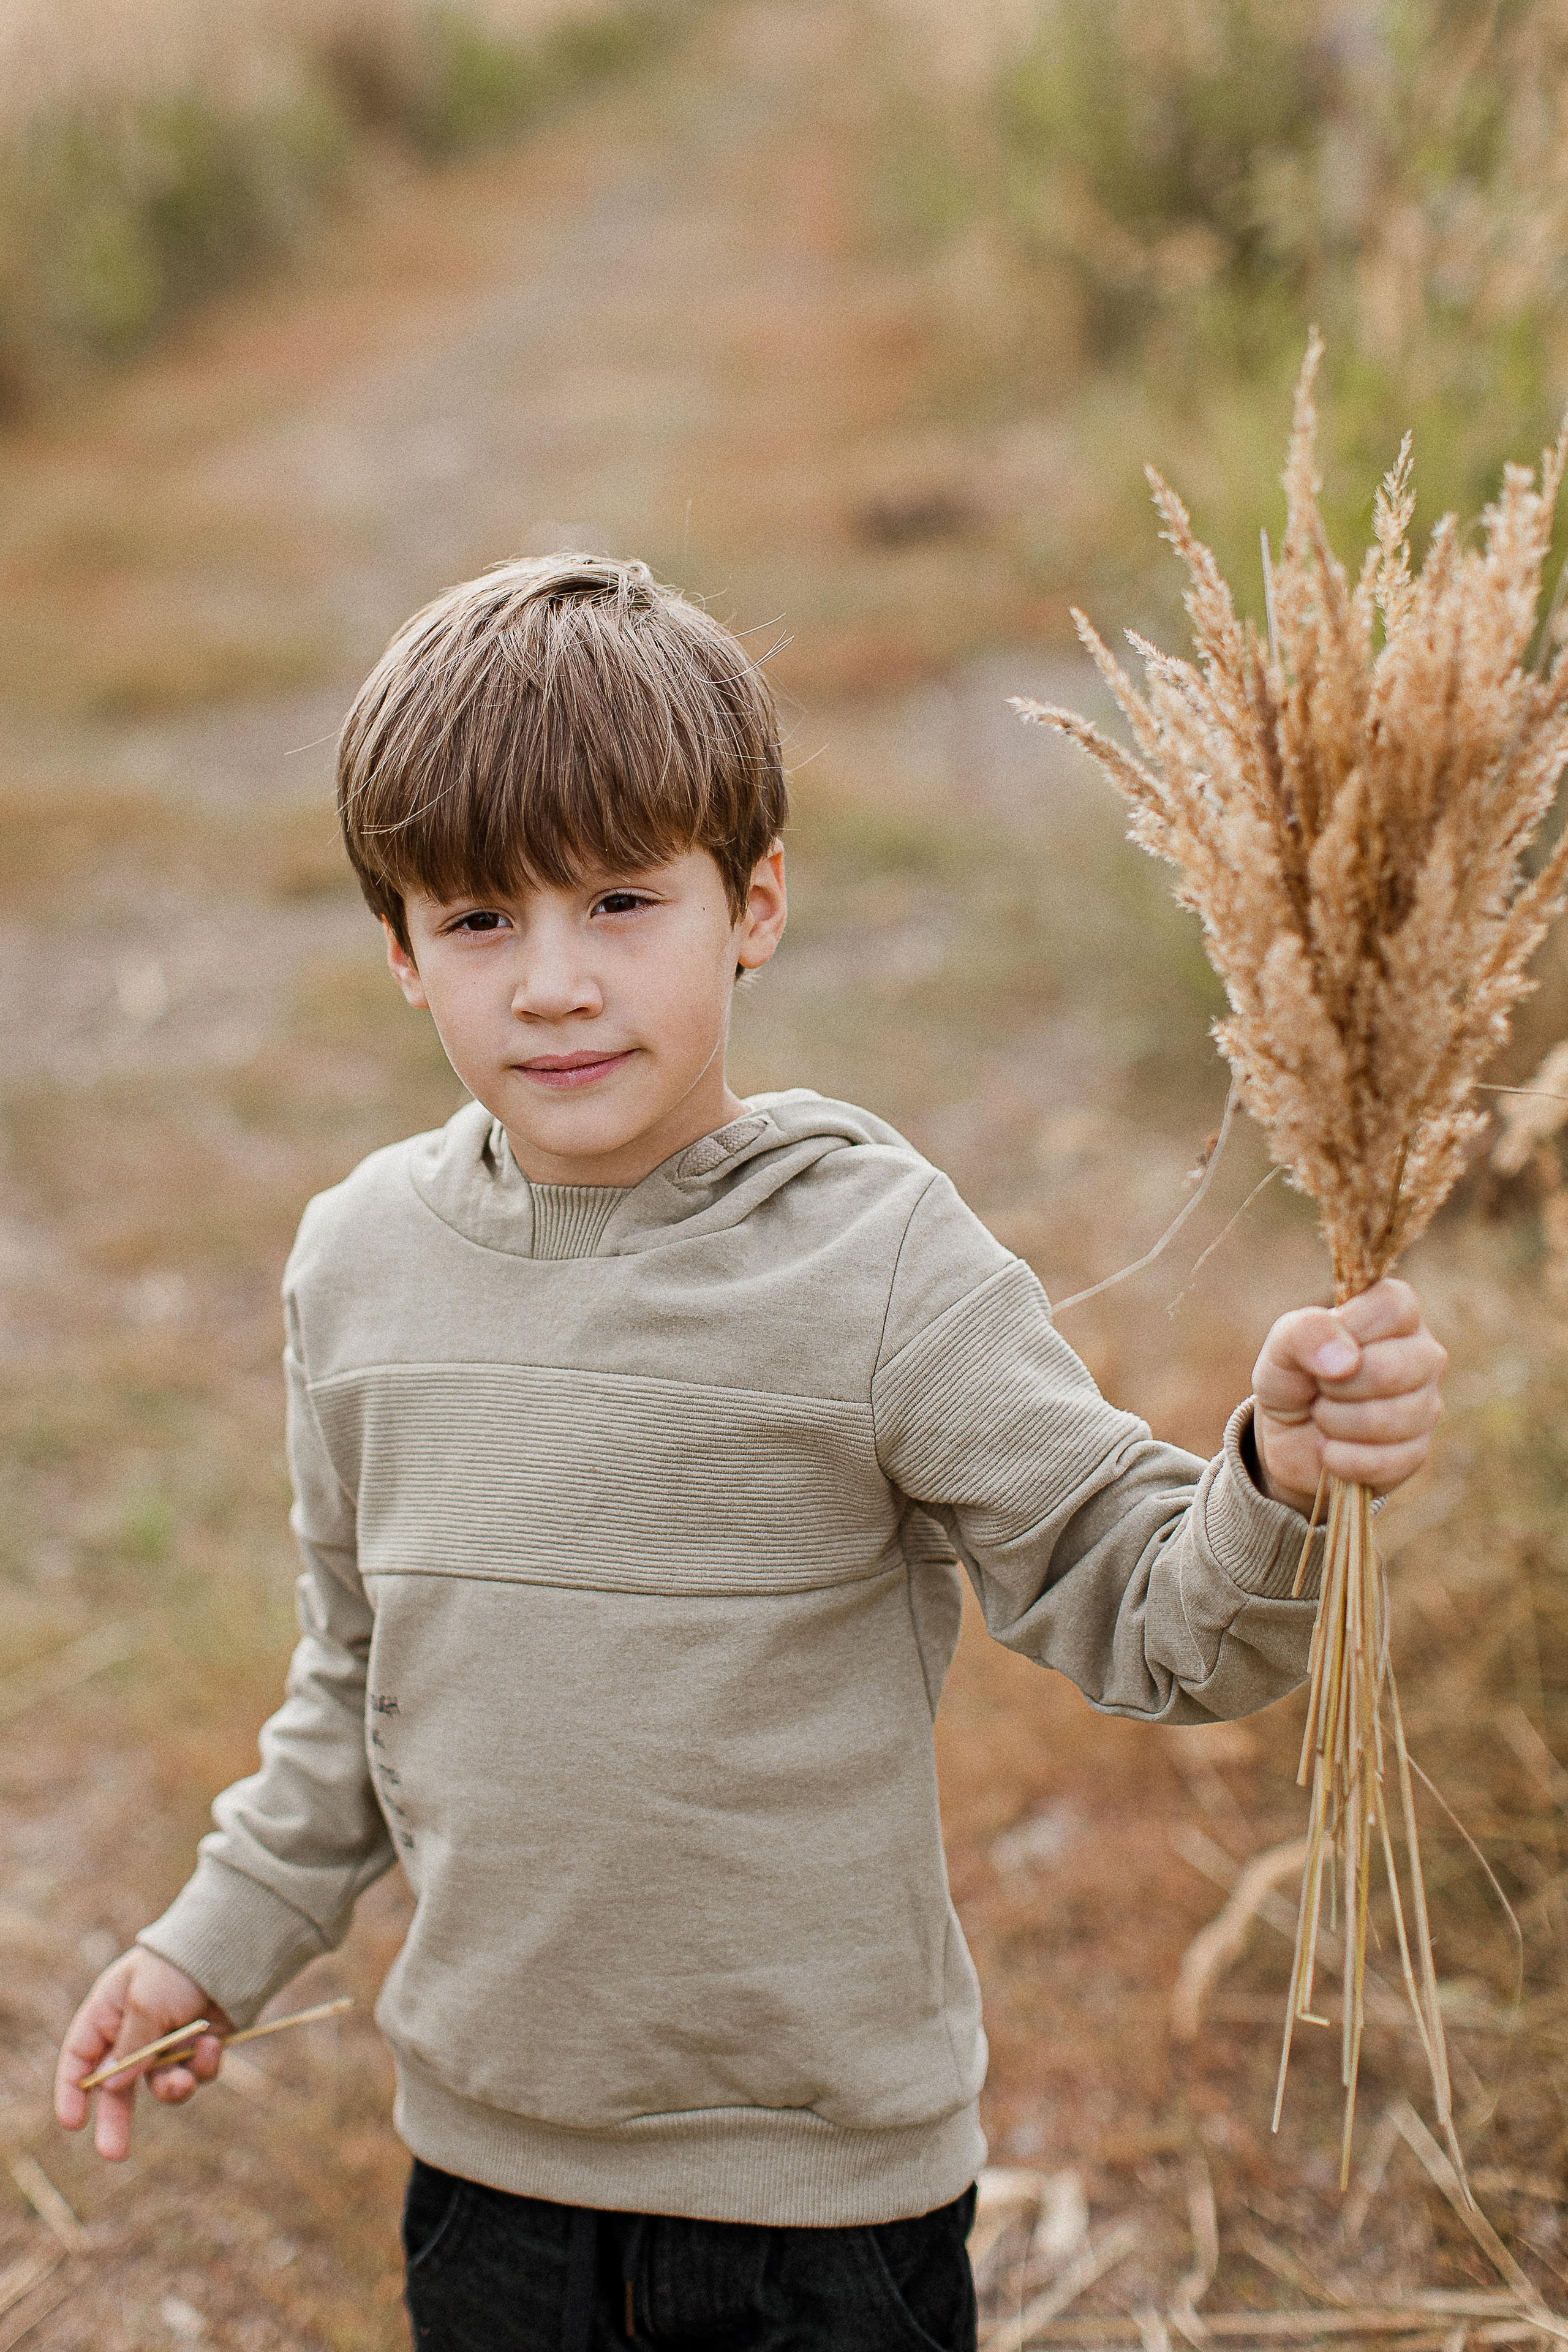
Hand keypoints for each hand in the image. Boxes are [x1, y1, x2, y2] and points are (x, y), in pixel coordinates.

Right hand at [55, 1948, 232, 2160]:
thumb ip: (128, 2048)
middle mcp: (135, 2031)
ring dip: (173, 2088)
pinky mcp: (199, 2046)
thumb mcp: (145, 2003)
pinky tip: (214, 2045)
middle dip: (117, 2120)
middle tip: (114, 2153)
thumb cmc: (178, 1967)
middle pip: (118, 2087)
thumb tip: (112, 2088)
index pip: (79, 2058)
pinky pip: (195, 2075)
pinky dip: (203, 2067)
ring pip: (161, 2087)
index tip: (73, 2123)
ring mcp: (168, 2041)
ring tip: (186, 2077)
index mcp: (109, 2012)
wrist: (233, 1948)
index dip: (72, 2091)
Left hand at [1252, 1277, 1445, 1514]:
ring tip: (1323, 1416)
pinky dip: (1340, 1458)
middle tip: (1319, 1388)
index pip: (1394, 1307)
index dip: (1351, 1329)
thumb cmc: (1292, 1377)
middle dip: (1335, 1386)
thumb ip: (1305, 1332)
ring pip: (1387, 1419)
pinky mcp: (1417, 1452)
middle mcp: (1423, 1355)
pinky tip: (1330, 1447)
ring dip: (1334, 1423)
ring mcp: (1426, 1405)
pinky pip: (1383, 1461)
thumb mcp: (1282, 1345)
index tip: (1324, 1346)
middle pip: (1391, 1369)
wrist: (1287, 1437)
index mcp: (1396, 1313)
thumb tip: (1345, 1360)